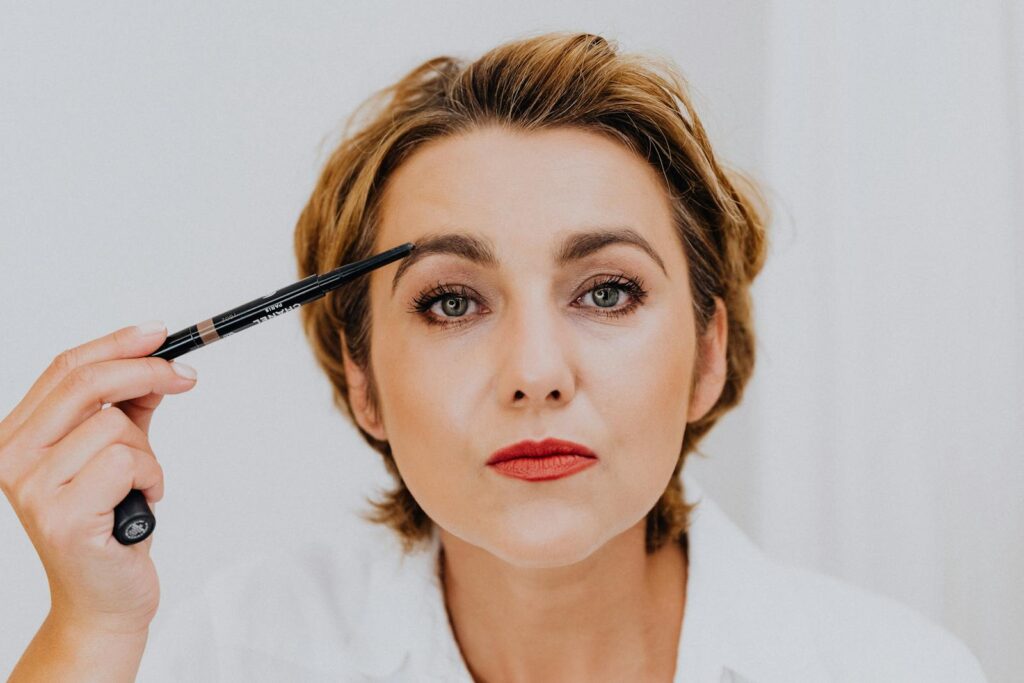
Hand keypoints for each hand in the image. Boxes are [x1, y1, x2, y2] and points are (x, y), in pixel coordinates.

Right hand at [0, 322, 196, 634]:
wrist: (104, 599)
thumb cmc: (109, 526)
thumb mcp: (117, 453)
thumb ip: (127, 408)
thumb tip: (155, 360)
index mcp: (18, 437)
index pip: (64, 369)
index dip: (117, 343)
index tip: (160, 333)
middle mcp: (13, 458)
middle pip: (86, 383)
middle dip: (147, 371)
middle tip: (186, 378)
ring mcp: (33, 488)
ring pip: (115, 425)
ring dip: (148, 454)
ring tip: (139, 486)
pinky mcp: (63, 516)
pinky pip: (127, 461)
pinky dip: (151, 478)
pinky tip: (141, 504)